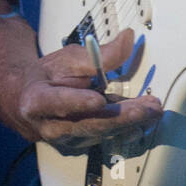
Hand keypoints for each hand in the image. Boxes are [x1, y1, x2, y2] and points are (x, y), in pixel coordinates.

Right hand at [16, 28, 161, 153]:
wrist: (32, 101)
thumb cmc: (49, 77)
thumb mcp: (69, 58)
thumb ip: (99, 54)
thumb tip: (127, 39)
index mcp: (37, 101)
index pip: (57, 103)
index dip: (77, 102)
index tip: (97, 99)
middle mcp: (51, 127)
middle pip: (87, 124)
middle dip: (119, 117)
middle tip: (146, 109)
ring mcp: (67, 141)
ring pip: (101, 134)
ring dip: (129, 123)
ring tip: (152, 110)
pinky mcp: (82, 147)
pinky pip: (106, 138)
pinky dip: (126, 128)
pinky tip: (144, 119)